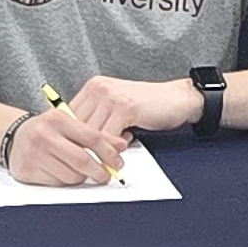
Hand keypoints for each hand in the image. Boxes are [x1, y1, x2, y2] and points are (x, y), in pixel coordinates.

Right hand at [7, 104, 127, 185]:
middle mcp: (44, 134)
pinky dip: (65, 181)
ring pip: (71, 175)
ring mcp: (34, 153)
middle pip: (82, 160)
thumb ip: (96, 134)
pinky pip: (57, 183)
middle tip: (106, 175)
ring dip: (82, 178)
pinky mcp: (28, 169)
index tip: (118, 162)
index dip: (109, 152)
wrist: (15, 136)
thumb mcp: (70, 125)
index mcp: (58, 118)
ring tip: (80, 171)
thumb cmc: (47, 131)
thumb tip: (121, 145)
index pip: (92, 137)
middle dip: (100, 171)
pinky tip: (61, 172)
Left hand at [67, 74, 202, 143]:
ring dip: (101, 149)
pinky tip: (126, 143)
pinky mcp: (124, 107)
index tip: (77, 151)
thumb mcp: (116, 108)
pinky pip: (108, 136)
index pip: (68, 115)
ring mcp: (110, 97)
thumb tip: (78, 141)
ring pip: (92, 133)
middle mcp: (98, 88)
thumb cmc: (149, 106)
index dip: (72, 136)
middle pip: (76, 125)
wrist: (178, 98)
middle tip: (95, 159)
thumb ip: (98, 119)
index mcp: (93, 87)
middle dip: (84, 146)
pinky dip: (114, 147)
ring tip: (112, 154)